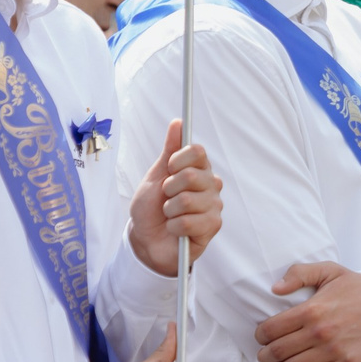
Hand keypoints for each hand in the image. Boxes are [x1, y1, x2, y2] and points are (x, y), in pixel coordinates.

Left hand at [127, 120, 222, 277]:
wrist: (146, 239)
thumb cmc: (151, 207)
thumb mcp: (156, 176)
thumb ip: (169, 151)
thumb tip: (177, 123)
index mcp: (199, 169)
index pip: (197, 151)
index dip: (177, 160)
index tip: (168, 170)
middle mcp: (211, 185)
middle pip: (191, 175)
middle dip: (168, 189)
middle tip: (166, 198)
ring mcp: (214, 206)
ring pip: (187, 200)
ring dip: (169, 211)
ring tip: (170, 215)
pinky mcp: (212, 226)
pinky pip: (188, 222)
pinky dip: (174, 226)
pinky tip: (176, 229)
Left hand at [256, 263, 360, 361]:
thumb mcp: (331, 271)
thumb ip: (300, 273)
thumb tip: (275, 288)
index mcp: (312, 309)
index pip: (272, 328)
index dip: (260, 336)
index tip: (261, 337)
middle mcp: (319, 332)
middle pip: (279, 351)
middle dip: (265, 356)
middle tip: (263, 357)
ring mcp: (333, 351)